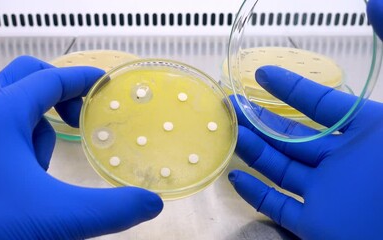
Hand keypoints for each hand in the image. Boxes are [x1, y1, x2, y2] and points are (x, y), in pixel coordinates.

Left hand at [0, 56, 162, 238]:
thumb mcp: (58, 216)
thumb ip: (112, 209)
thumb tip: (151, 205)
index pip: (49, 80)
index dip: (82, 78)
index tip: (105, 84)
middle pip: (24, 79)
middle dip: (57, 94)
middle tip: (79, 117)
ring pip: (11, 110)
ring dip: (38, 128)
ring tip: (44, 168)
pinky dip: (20, 145)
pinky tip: (25, 180)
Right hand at [228, 1, 382, 237]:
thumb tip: (374, 0)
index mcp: (369, 134)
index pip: (323, 105)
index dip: (292, 88)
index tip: (263, 72)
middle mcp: (345, 163)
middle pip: (294, 137)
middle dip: (261, 119)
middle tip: (232, 103)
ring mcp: (329, 195)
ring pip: (282, 169)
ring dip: (253, 150)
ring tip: (229, 130)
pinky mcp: (317, 225)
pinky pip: (280, 208)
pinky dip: (255, 194)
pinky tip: (235, 176)